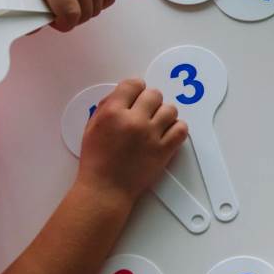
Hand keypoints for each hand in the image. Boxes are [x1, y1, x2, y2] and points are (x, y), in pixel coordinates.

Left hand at [18, 0, 115, 31]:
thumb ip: (32, 8)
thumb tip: (33, 29)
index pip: (70, 15)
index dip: (65, 24)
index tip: (60, 22)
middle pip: (85, 14)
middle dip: (74, 18)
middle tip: (65, 10)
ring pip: (97, 8)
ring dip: (87, 10)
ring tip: (75, 0)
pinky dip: (101, 1)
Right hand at [77, 79, 187, 201]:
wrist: (105, 189)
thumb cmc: (96, 160)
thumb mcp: (91, 127)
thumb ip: (107, 106)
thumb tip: (123, 93)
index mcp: (113, 113)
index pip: (133, 84)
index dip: (135, 90)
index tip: (135, 98)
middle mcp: (134, 121)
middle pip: (154, 94)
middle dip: (150, 101)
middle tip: (145, 113)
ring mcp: (151, 136)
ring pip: (170, 110)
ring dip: (164, 114)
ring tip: (156, 124)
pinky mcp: (164, 150)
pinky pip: (181, 129)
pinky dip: (177, 128)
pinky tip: (166, 133)